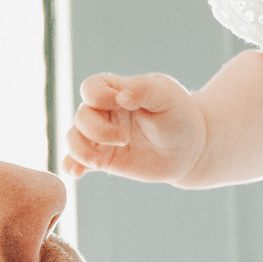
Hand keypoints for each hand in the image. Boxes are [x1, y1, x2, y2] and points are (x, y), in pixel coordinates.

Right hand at [64, 70, 209, 183]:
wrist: (189, 148)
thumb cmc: (178, 114)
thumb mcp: (166, 95)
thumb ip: (143, 90)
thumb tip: (121, 97)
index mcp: (116, 89)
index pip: (91, 88)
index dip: (98, 97)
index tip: (122, 104)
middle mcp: (103, 112)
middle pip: (81, 116)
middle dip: (97, 130)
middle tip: (124, 139)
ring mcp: (101, 137)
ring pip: (73, 138)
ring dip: (81, 150)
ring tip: (99, 161)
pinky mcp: (103, 159)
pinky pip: (77, 161)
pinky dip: (72, 165)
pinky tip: (78, 173)